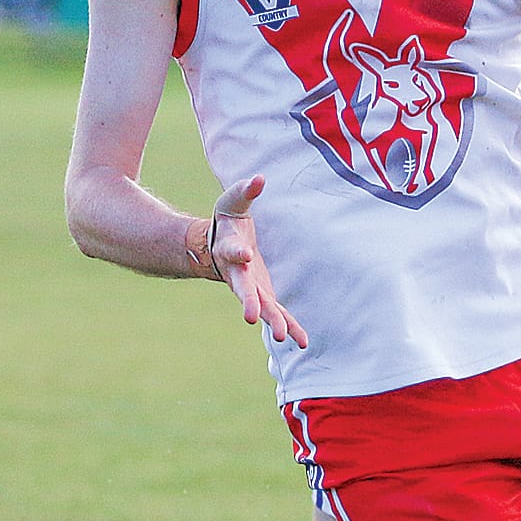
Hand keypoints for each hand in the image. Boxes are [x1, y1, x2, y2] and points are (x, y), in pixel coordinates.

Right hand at [209, 176, 308, 347]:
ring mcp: (252, 287)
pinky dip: (289, 326)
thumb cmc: (228, 221)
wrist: (218, 245)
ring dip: (273, 322)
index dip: (238, 252)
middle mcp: (239, 273)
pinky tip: (302, 342)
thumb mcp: (232, 202)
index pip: (232, 250)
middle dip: (250, 303)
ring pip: (263, 307)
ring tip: (285, 338)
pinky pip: (277, 313)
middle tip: (253, 318)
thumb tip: (260, 178)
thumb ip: (245, 191)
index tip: (245, 254)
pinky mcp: (264, 294)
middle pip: (244, 290)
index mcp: (229, 249)